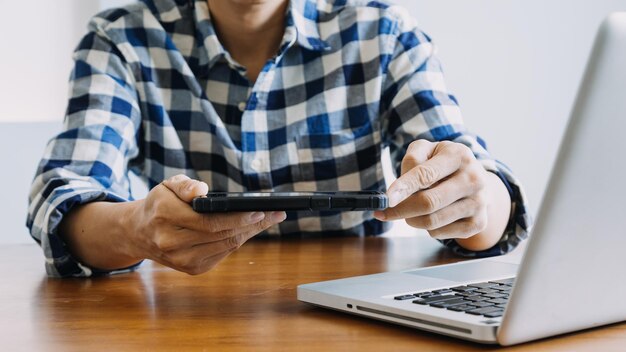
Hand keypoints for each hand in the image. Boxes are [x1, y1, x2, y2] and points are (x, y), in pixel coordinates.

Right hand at [125, 174, 285, 274]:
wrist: (139, 233)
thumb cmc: (159, 204)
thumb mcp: (167, 186)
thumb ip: (185, 185)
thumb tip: (202, 190)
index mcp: (165, 216)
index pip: (209, 221)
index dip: (237, 218)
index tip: (260, 210)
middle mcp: (171, 242)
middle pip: (222, 235)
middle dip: (253, 224)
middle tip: (276, 214)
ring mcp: (182, 260)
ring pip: (226, 246)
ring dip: (250, 233)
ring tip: (269, 219)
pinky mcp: (191, 269)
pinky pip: (222, 254)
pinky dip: (238, 241)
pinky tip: (249, 230)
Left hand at [374, 140, 503, 242]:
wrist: (473, 179)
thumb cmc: (441, 163)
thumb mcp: (426, 150)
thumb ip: (411, 160)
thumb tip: (399, 189)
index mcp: (458, 155)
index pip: (426, 174)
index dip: (404, 187)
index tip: (387, 198)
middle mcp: (474, 178)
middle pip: (428, 202)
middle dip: (401, 209)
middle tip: (387, 210)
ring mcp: (479, 202)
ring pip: (432, 221)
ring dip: (412, 219)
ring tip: (411, 210)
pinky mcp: (478, 223)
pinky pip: (440, 233)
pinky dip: (427, 228)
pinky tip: (429, 216)